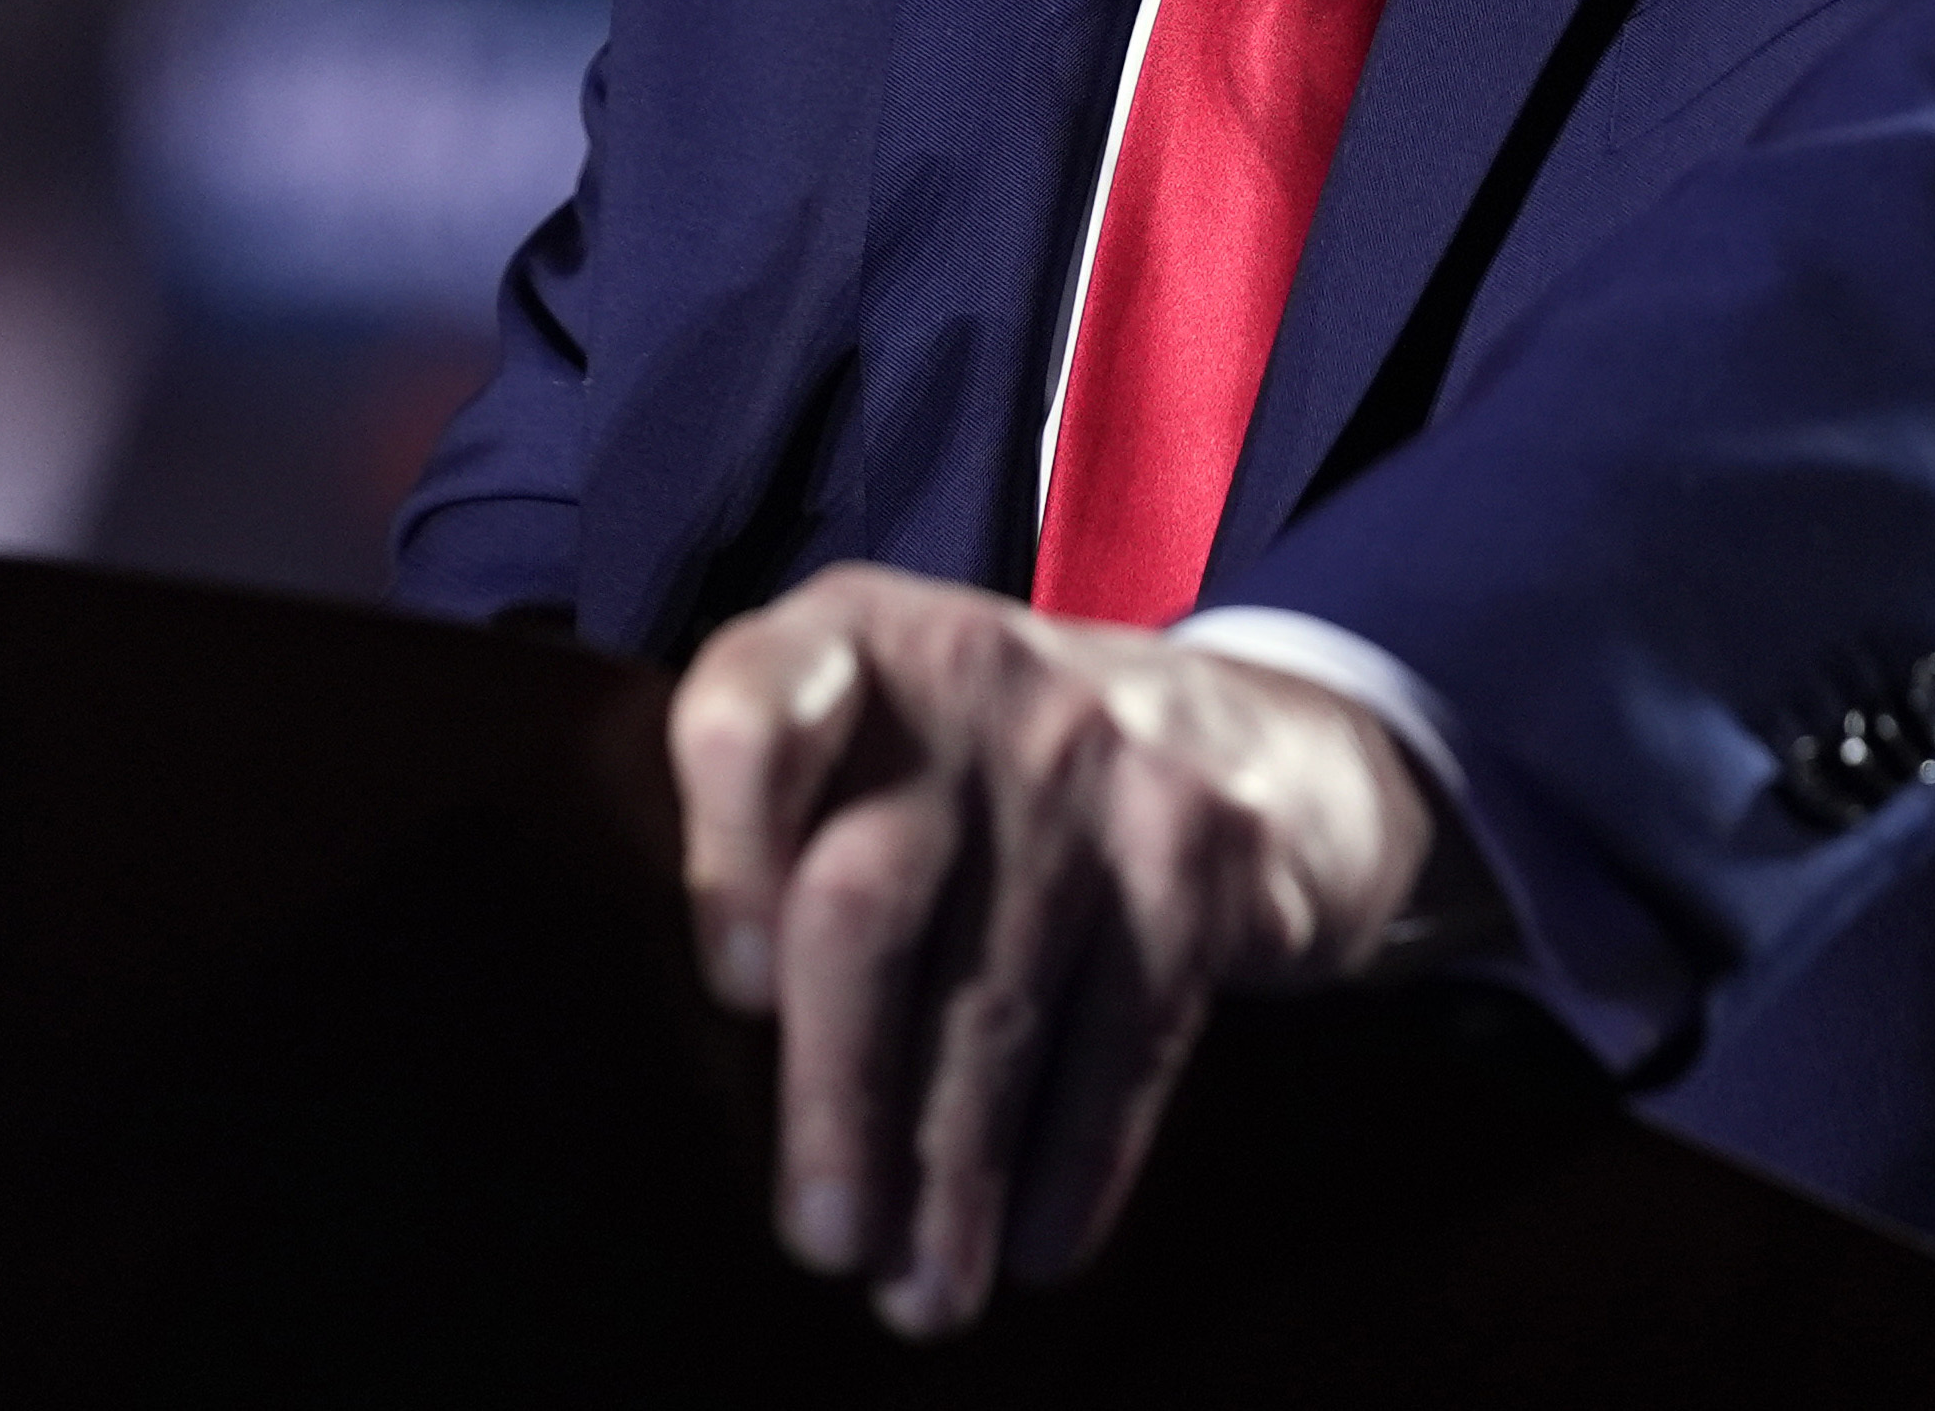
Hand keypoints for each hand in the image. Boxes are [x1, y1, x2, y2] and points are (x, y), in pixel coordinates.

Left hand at [671, 563, 1469, 1337]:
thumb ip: (777, 832)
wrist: (1249, 736)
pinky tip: (1036, 1245)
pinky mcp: (1206, 848)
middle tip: (820, 1238)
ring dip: (953, 1172)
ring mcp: (1100, 755)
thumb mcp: (879, 738)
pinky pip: (1126, 1034)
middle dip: (837, 1092)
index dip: (724, 851)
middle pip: (867, 900)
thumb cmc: (988, 779)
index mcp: (848, 641)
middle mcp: (971, 674)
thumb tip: (685, 1071)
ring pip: (997, 997)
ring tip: (921, 1292)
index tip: (730, 992)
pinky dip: (1076, 1160)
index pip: (751, 713)